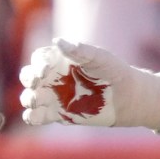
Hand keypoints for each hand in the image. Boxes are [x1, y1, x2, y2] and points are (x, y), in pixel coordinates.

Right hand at [19, 37, 159, 133]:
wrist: (132, 99)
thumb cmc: (117, 73)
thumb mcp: (102, 59)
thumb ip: (81, 51)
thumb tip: (58, 41)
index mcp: (61, 61)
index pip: (39, 58)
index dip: (37, 63)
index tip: (45, 70)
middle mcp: (55, 78)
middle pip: (28, 76)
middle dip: (28, 79)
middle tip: (37, 83)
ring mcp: (55, 97)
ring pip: (30, 96)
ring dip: (27, 99)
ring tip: (36, 102)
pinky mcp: (58, 114)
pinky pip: (37, 116)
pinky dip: (31, 117)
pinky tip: (35, 116)